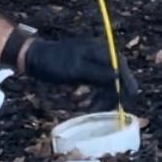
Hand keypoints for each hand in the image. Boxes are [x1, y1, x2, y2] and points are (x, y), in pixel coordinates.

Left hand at [23, 36, 139, 111]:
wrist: (35, 58)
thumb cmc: (53, 62)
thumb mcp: (74, 69)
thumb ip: (97, 73)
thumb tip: (118, 77)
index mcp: (101, 51)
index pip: (122, 68)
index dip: (126, 84)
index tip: (126, 101)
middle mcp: (102, 55)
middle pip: (117, 77)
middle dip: (113, 95)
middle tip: (104, 111)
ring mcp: (95, 63)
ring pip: (108, 84)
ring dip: (102, 98)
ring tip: (90, 110)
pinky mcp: (88, 71)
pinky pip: (98, 86)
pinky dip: (95, 96)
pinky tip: (86, 105)